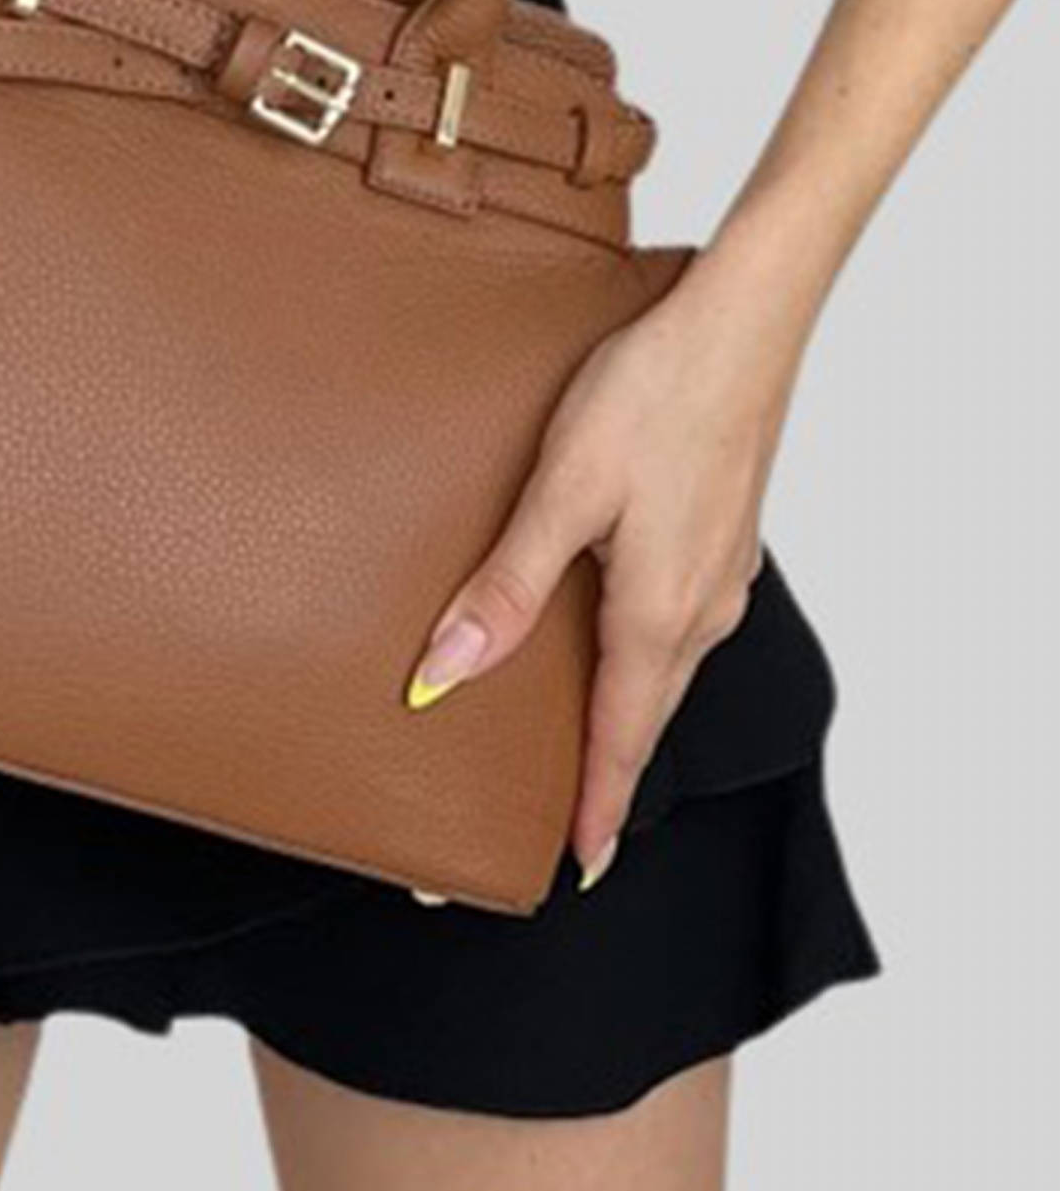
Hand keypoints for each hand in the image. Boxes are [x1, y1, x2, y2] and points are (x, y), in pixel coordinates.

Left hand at [405, 248, 802, 888]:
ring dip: (624, 704)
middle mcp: (702, 607)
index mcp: (660, 613)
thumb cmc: (652, 393)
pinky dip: (643, 646)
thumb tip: (446, 676)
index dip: (599, 808)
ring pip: (664, 661)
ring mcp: (719, 569)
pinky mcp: (721, 531)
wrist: (743, 323)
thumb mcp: (563, 491)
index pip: (623, 738)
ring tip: (581, 733)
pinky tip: (612, 624)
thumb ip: (507, 588)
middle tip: (568, 821)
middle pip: (647, 711)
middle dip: (605, 769)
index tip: (579, 868)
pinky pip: (678, 615)